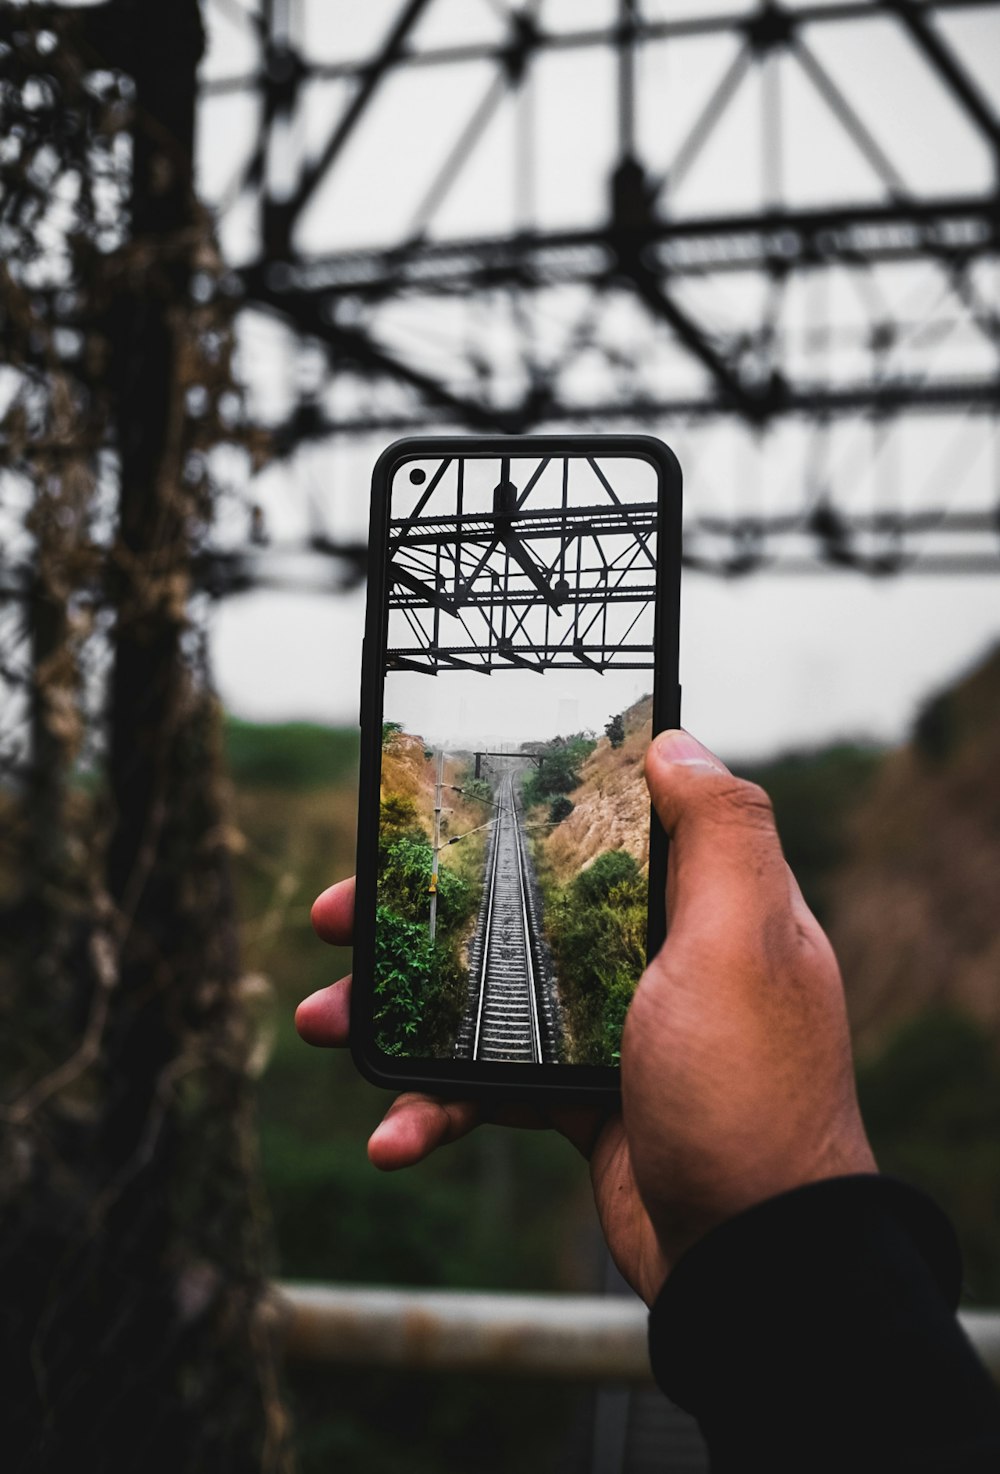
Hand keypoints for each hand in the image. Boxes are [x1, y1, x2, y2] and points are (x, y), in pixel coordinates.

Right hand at [296, 730, 875, 1304]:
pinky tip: (392, 1135)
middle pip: (518, 906)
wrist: (752, 1258)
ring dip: (398, 1011)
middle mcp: (656, 956)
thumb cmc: (749, 1090)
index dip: (514, 808)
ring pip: (487, 995)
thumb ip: (722, 834)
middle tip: (336, 913)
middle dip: (419, 912)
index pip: (599, 825)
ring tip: (321, 1022)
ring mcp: (613, 1030)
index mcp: (700, 903)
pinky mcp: (582, 1099)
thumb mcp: (745, 942)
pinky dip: (435, 1107)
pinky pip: (490, 1086)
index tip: (435, 803)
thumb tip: (675, 740)